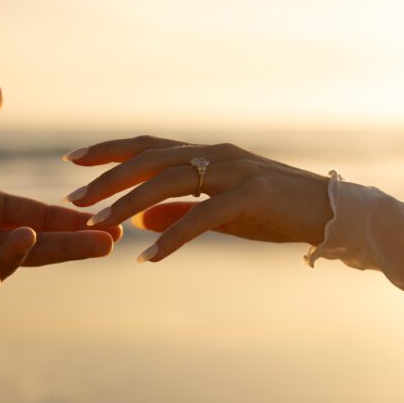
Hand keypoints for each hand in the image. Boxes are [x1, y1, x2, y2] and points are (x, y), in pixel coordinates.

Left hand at [62, 136, 330, 261]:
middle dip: (108, 177)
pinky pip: (203, 216)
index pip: (147, 145)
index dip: (109, 150)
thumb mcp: (219, 210)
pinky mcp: (252, 196)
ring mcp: (234, 171)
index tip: (71, 160)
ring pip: (170, 181)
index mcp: (206, 152)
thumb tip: (138, 217)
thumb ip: (179, 209)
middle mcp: (215, 153)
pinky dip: (174, 235)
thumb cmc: (274, 210)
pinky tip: (150, 257)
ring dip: (129, 203)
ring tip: (99, 225)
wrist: (332, 212)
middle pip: (150, 159)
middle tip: (74, 197)